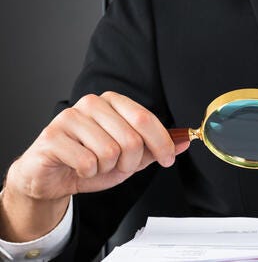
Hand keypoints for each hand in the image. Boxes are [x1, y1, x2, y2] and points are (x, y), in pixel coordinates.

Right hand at [0, 91, 189, 240]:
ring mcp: (69, 118)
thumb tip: (184, 141)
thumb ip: (155, 148)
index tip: (167, 159)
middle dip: (131, 162)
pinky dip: (88, 172)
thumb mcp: (130, 157)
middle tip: (119, 166)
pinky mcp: (52, 136)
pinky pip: (87, 161)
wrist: (52, 177)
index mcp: (112, 102)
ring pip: (110, 151)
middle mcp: (91, 104)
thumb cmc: (90, 162)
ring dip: (108, 168)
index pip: (145, 118)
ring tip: (96, 165)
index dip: (161, 143)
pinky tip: (79, 167)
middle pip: (131, 139)